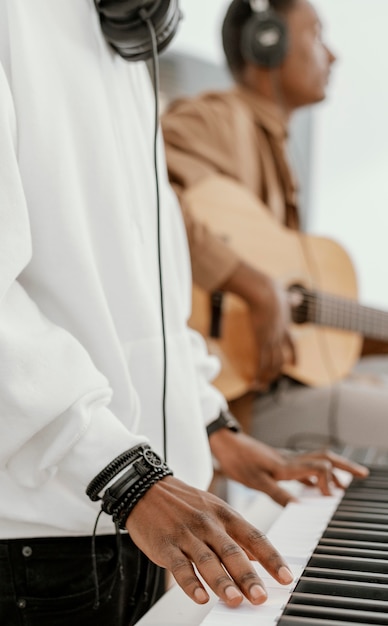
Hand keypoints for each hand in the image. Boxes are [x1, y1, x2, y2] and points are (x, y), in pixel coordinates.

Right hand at [125, 475, 293, 606]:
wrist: (147, 489)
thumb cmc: (185, 503)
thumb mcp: (215, 510)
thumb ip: (236, 536)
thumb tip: (260, 559)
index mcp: (225, 514)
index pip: (254, 537)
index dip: (272, 558)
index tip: (286, 577)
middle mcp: (208, 523)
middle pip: (232, 551)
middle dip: (248, 575)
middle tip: (260, 596)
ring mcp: (186, 534)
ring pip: (207, 560)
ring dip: (222, 582)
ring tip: (235, 600)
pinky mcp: (165, 545)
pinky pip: (179, 566)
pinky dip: (190, 583)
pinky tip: (200, 596)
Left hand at [209, 429, 368, 505]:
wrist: (224, 443)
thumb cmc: (237, 459)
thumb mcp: (256, 481)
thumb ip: (279, 494)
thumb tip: (301, 508)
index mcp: (287, 465)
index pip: (320, 468)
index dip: (330, 481)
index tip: (329, 499)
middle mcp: (290, 461)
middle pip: (325, 459)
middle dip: (345, 466)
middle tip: (362, 474)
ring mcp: (285, 461)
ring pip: (316, 462)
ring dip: (333, 471)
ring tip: (344, 484)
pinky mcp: (277, 463)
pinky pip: (303, 468)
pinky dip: (314, 477)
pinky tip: (315, 486)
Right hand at [220, 262, 294, 387]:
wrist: (265, 292)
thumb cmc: (271, 291)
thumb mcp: (284, 295)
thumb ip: (291, 298)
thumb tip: (298, 296)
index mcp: (285, 325)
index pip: (291, 344)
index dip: (294, 355)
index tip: (296, 365)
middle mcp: (280, 335)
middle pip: (282, 357)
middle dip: (278, 370)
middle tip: (273, 380)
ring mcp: (271, 339)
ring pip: (273, 363)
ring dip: (268, 375)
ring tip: (263, 385)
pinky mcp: (261, 340)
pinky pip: (262, 361)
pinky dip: (259, 373)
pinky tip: (255, 380)